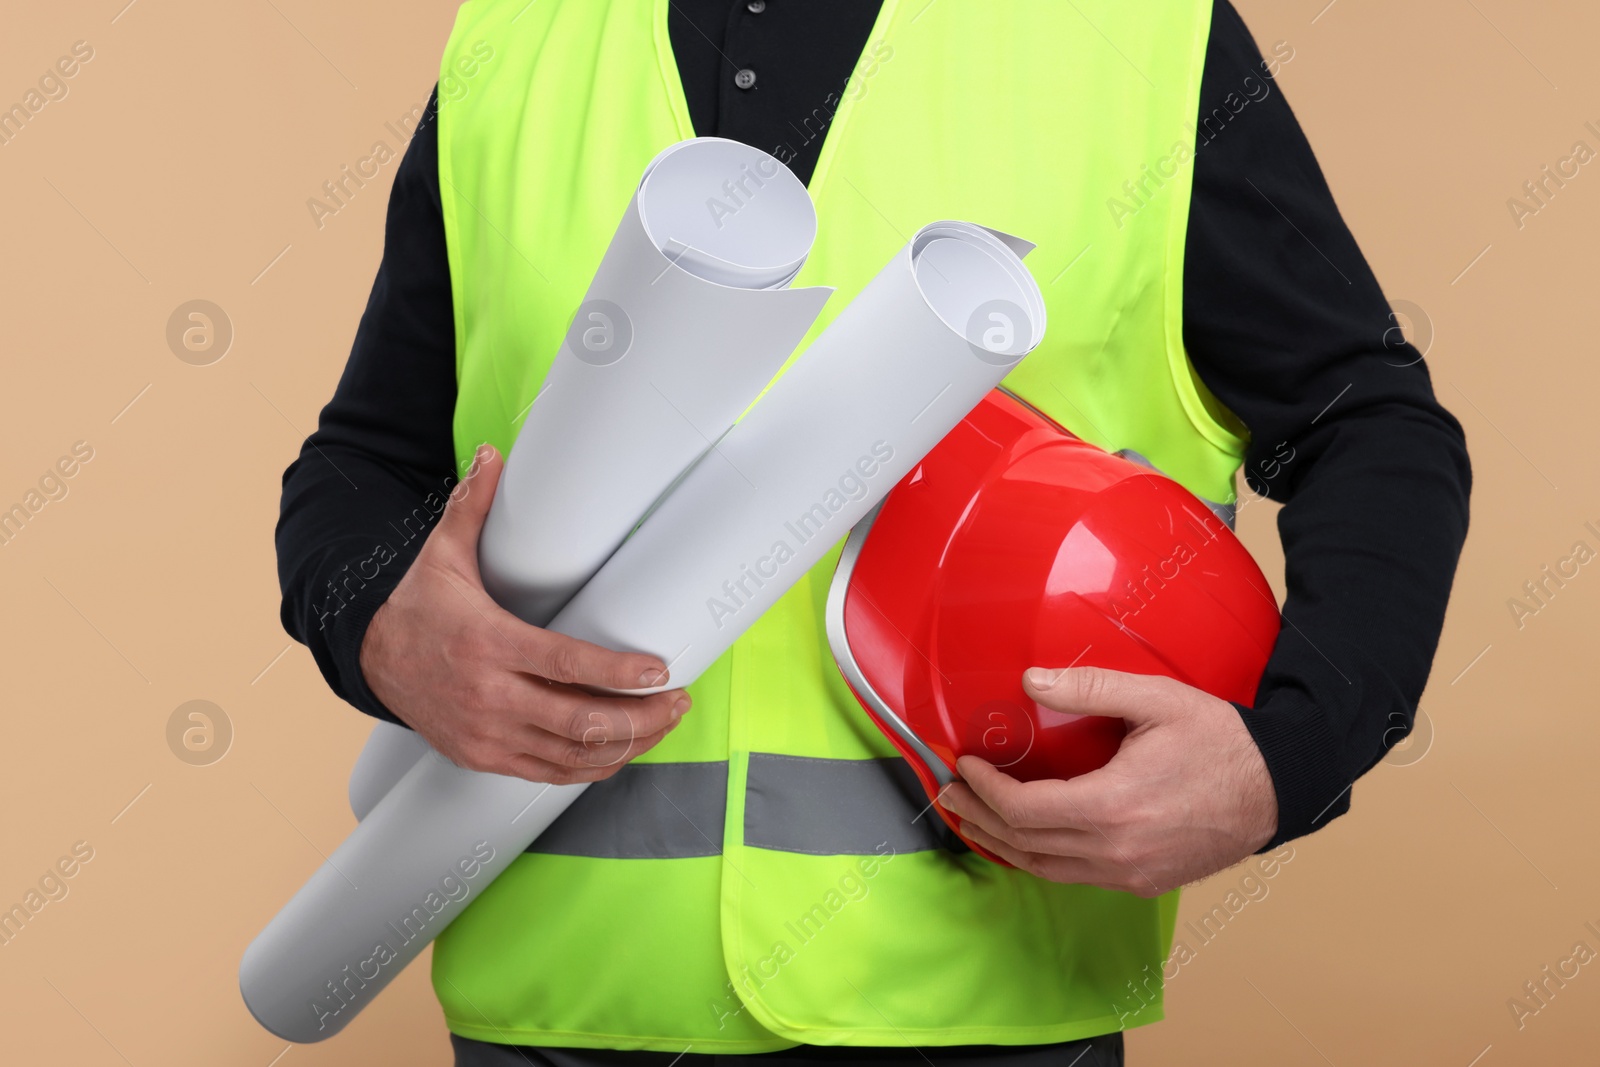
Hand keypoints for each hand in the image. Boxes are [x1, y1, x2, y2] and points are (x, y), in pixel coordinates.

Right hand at [359, 444, 690, 784]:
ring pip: (572, 755)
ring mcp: (488, 734)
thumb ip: (473, 505)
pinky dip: (592, 767)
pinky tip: (622, 750)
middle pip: (580, 720)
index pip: (565, 665)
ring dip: (628, 744)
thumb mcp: (442, 554)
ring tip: (663, 723)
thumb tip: (492, 454)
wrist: (370, 660)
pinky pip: (550, 773)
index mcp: (488, 644)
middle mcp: (489, 696)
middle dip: (640, 717)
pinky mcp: (486, 757)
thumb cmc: (418, 608)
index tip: (658, 671)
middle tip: (678, 701)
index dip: (617, 672)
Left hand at [940, 666, 1277, 895]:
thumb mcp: (1156, 700)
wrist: (1279, 787)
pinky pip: (1074, 876)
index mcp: (1112, 807)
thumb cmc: (1221, 741)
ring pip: (1045, 869)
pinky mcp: (1143, 883)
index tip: (963, 766)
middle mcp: (1116, 851)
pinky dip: (1038, 859)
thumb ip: (1089, 689)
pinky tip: (1024, 839)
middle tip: (948, 796)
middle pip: (1024, 844)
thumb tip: (1030, 680)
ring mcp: (1130, 874)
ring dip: (1001, 845)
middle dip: (978, 818)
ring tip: (971, 819)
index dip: (984, 790)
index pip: (1023, 810)